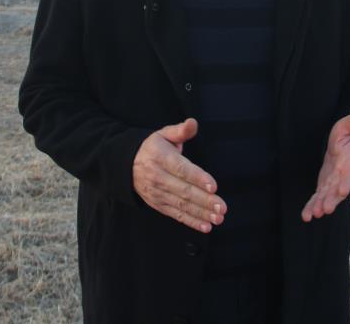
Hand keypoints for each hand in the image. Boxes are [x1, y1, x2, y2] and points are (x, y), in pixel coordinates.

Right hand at [132, 118, 226, 233]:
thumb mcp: (164, 134)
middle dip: (204, 200)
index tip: (213, 186)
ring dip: (201, 213)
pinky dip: (191, 221)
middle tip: (222, 207)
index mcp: (161, 157)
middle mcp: (158, 177)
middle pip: (184, 190)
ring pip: (181, 205)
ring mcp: (157, 193)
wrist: (127, 165)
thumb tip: (193, 123)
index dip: (198, 178)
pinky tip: (206, 226)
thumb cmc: (153, 148)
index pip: (181, 169)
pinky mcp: (158, 204)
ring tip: (218, 218)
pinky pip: (176, 215)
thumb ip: (180, 131)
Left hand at [301, 109, 349, 221]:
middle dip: (331, 200)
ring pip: (327, 196)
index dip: (347, 182)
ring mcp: (334, 182)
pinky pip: (318, 197)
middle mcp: (343, 176)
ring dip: (320, 205)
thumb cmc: (349, 134)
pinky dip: (312, 206)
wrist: (347, 145)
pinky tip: (306, 216)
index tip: (343, 191)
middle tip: (326, 210)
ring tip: (313, 215)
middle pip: (337, 190)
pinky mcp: (325, 185)